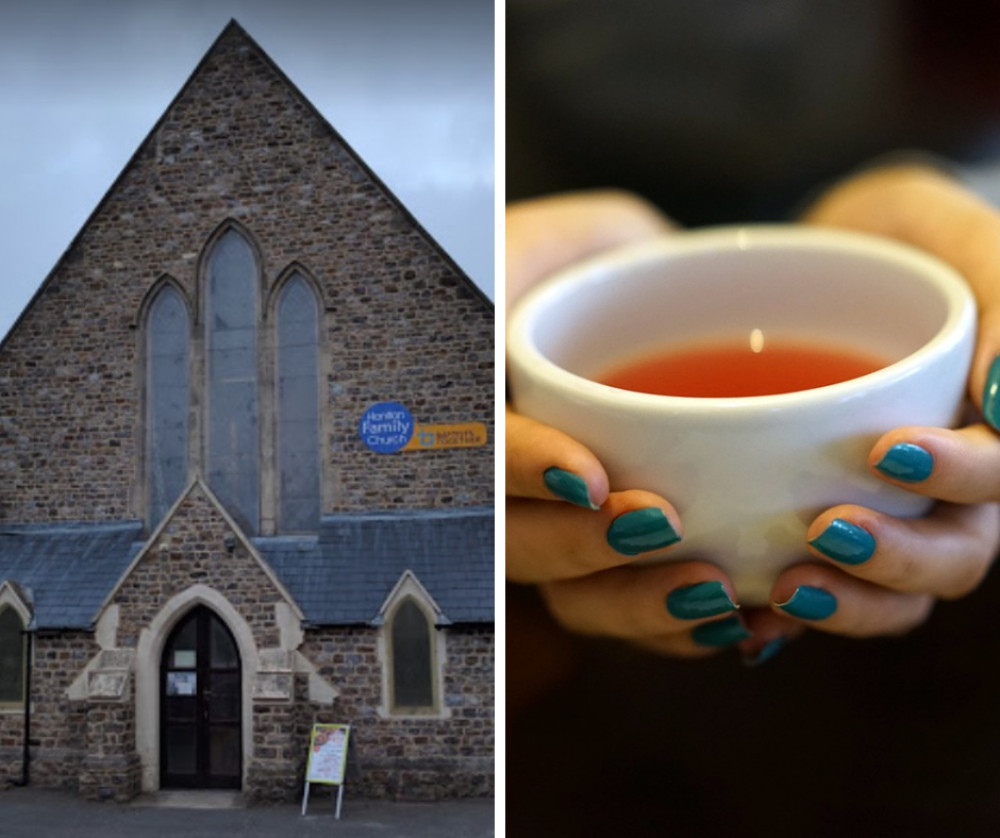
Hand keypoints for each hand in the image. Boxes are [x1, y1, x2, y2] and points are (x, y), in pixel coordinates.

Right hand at [507, 191, 759, 658]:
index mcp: (484, 412)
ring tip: (717, 595)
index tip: (585, 475)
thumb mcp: (548, 245)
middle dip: (582, 547)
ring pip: (579, 596)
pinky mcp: (636, 558)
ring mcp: (576, 527)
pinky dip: (690, 630)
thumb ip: (511, 261)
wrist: (670, 300)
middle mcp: (520, 484)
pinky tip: (747, 623)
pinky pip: (646, 615)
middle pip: (521, 543)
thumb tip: (497, 283)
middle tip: (657, 524)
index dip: (524, 473)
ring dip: (641, 606)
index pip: (481, 452)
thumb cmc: (593, 270)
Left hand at [755, 165, 999, 639]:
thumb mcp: (947, 229)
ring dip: (846, 603)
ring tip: (782, 588)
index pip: (997, 481)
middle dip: (897, 561)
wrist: (810, 255)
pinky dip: (786, 607)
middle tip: (824, 531)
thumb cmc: (894, 235)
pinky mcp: (816, 521)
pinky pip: (815, 584)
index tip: (889, 450)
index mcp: (988, 429)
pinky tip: (744, 609)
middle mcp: (948, 486)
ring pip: (890, 594)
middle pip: (951, 558)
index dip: (959, 479)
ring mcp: (885, 511)